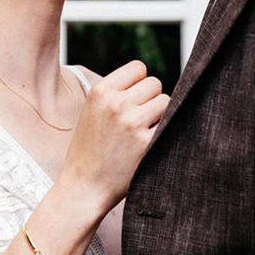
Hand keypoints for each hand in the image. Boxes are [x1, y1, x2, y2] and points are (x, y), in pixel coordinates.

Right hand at [63, 61, 168, 205]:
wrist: (84, 187)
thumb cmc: (90, 149)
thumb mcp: (92, 111)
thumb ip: (116, 92)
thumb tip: (150, 79)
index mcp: (100, 92)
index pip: (138, 68)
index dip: (139, 83)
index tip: (133, 100)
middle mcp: (116, 103)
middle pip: (155, 83)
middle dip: (150, 100)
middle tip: (137, 120)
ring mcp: (133, 123)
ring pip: (166, 101)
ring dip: (159, 116)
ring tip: (140, 133)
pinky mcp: (147, 143)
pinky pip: (170, 123)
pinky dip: (164, 132)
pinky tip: (148, 144)